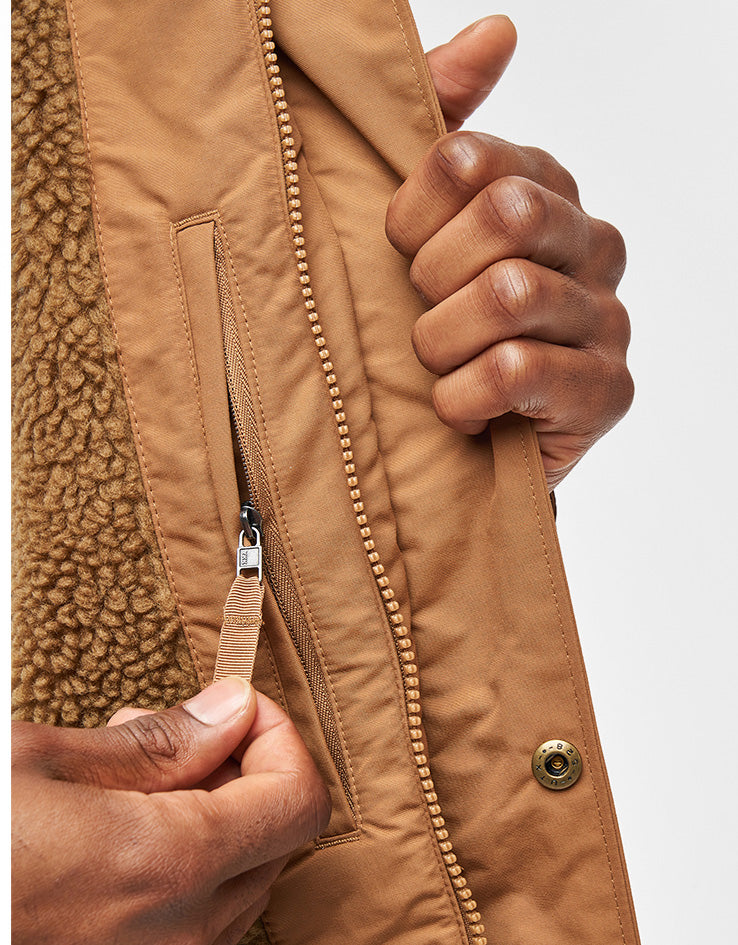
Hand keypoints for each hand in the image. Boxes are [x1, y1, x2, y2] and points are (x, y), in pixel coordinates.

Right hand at [12, 678, 330, 944]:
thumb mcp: (42, 761)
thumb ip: (159, 742)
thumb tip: (233, 708)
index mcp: (167, 864)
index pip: (298, 799)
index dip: (281, 739)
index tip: (241, 707)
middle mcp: (176, 934)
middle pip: (277, 837)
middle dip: (242, 769)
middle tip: (172, 730)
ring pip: (242, 878)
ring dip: (213, 813)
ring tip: (129, 774)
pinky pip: (199, 918)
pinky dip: (186, 861)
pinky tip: (123, 826)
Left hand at [404, 17, 632, 488]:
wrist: (461, 442)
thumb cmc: (438, 327)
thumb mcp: (423, 224)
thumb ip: (447, 121)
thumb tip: (497, 31)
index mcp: (547, 191)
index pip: (471, 159)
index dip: (412, 213)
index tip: (399, 256)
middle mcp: (593, 244)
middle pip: (506, 215)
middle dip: (432, 277)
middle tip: (419, 314)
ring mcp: (609, 318)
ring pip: (510, 296)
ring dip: (441, 342)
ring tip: (435, 366)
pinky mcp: (608, 391)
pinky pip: (519, 372)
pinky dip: (464, 395)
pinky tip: (457, 408)